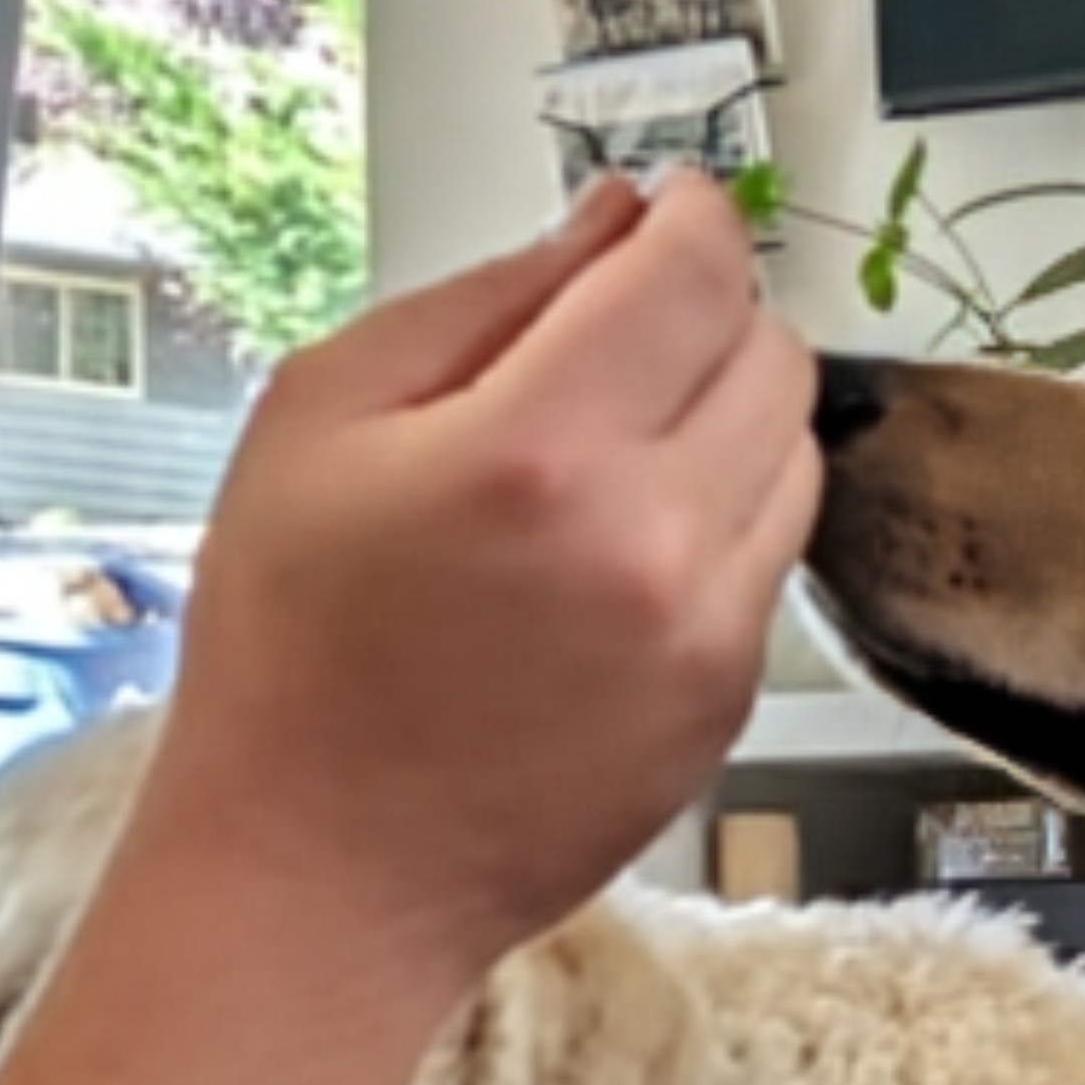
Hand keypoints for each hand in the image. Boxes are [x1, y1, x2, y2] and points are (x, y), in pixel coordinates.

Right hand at [143, 178, 818, 995]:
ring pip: (794, 453)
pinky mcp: (727, 702)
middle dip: (709, 316)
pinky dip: (719, 524)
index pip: (694, 272)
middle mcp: (649, 541)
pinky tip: (613, 556)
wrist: (318, 874)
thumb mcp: (322, 420)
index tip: (671, 209)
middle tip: (624, 334)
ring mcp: (706, 632)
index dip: (692, 218)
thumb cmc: (290, 654)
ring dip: (726, 419)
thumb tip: (610, 222)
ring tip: (612, 454)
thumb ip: (483, 297)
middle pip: (772, 352)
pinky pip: (770, 558)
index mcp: (534, 451)